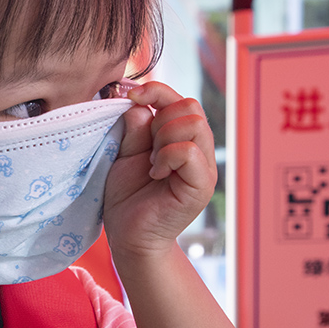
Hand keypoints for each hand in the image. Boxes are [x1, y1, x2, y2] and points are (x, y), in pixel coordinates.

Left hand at [103, 81, 216, 255]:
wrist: (129, 236)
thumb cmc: (127, 198)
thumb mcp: (125, 155)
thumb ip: (135, 129)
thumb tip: (140, 104)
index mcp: (181, 139)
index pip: (179, 99)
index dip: (156, 91)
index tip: (131, 97)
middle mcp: (198, 150)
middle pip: (190, 106)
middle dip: (160, 118)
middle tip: (146, 148)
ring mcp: (203, 167)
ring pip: (193, 124)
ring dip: (163, 138)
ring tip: (151, 162)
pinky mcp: (201, 185)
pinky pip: (189, 151)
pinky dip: (167, 156)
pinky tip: (156, 172)